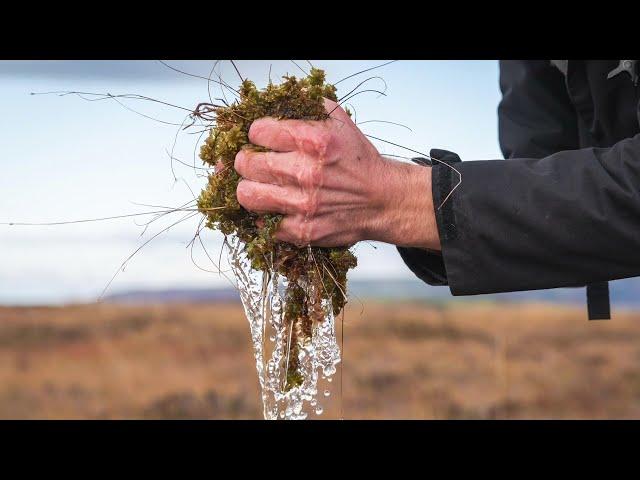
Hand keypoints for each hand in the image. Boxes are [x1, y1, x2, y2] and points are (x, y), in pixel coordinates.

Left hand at [234, 98, 440, 249]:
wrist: (382, 200)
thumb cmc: (358, 162)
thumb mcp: (340, 122)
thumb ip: (308, 105)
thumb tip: (279, 99)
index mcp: (313, 141)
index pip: (258, 132)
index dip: (256, 134)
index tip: (262, 139)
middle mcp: (306, 172)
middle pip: (246, 163)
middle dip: (246, 160)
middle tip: (254, 162)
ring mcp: (302, 204)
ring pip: (247, 195)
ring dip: (249, 188)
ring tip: (260, 185)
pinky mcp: (302, 230)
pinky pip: (262, 224)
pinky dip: (264, 215)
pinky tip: (274, 206)